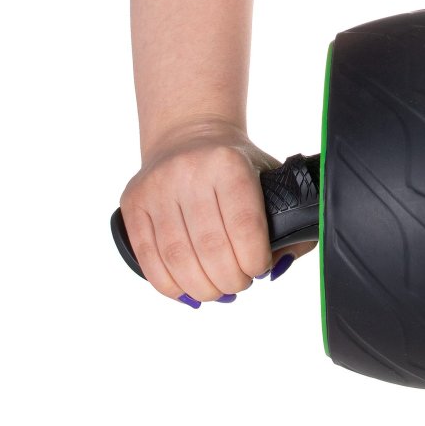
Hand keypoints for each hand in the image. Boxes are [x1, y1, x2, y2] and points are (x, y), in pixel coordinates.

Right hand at [119, 120, 316, 307]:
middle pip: (211, 248)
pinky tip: (188, 290)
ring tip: (217, 289)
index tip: (259, 267)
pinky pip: (149, 258)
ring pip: (178, 258)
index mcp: (229, 164)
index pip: (244, 226)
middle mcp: (188, 172)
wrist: (189, 135)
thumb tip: (278, 267)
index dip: (254, 260)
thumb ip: (291, 221)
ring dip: (202, 288)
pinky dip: (170, 285)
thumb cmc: (238, 167)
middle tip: (240, 282)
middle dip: (231, 280)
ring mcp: (156, 188)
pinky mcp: (133, 203)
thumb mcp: (271, 178)